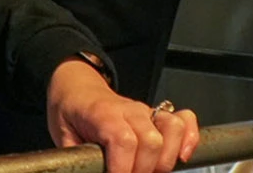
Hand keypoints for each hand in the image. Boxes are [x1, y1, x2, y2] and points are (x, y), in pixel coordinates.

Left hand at [47, 60, 198, 172]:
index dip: (123, 168)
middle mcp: (130, 110)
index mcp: (102, 113)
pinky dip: (189, 139)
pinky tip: (181, 157)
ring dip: (165, 160)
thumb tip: (80, 169)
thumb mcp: (62, 136)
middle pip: (151, 141)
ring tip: (150, 172)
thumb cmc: (71, 112)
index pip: (123, 140)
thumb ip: (75, 157)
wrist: (77, 89)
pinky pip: (184, 120)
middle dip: (144, 171)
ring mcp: (147, 112)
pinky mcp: (158, 116)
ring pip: (172, 130)